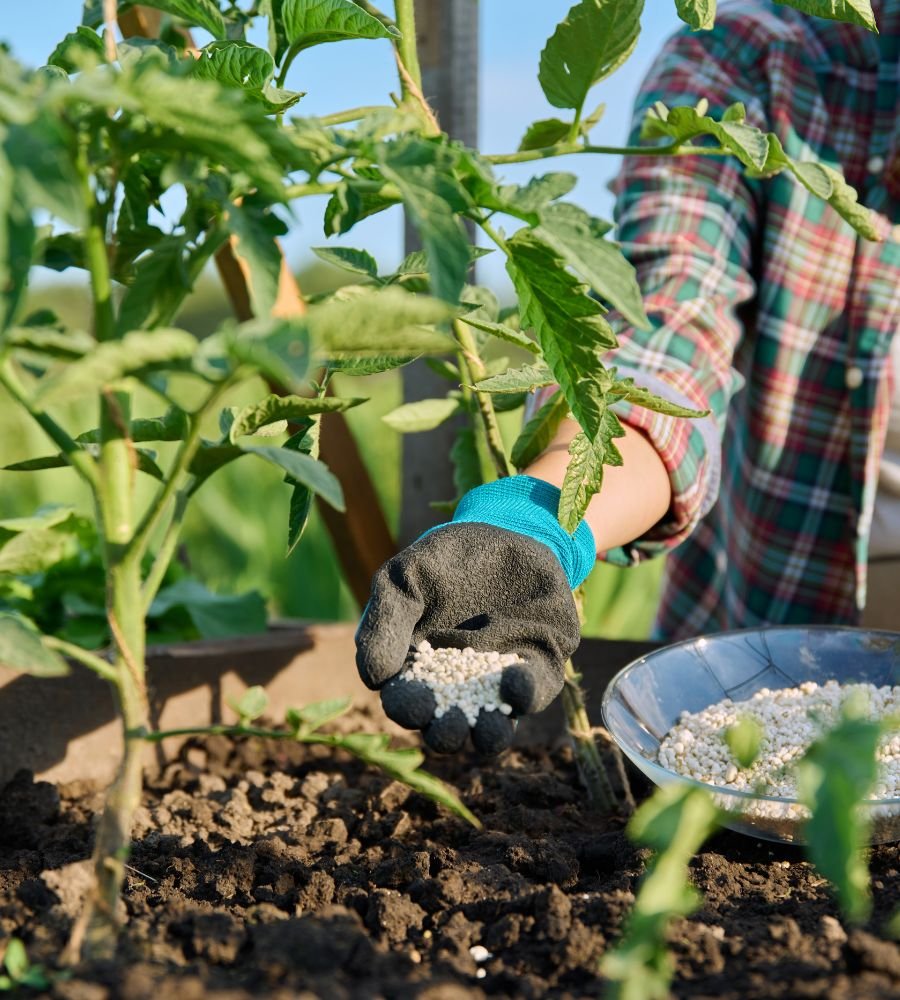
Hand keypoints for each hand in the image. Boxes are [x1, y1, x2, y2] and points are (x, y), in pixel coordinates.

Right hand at [355, 476, 594, 754]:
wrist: (503, 529)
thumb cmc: (444, 558)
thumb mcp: (404, 578)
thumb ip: (384, 622)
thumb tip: (375, 679)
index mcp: (417, 670)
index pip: (406, 703)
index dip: (408, 709)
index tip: (415, 703)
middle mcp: (456, 687)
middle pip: (447, 728)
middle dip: (446, 732)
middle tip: (448, 723)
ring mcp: (498, 682)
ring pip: (492, 727)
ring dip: (487, 734)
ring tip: (484, 726)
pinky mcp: (537, 668)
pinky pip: (534, 693)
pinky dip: (526, 695)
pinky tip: (515, 681)